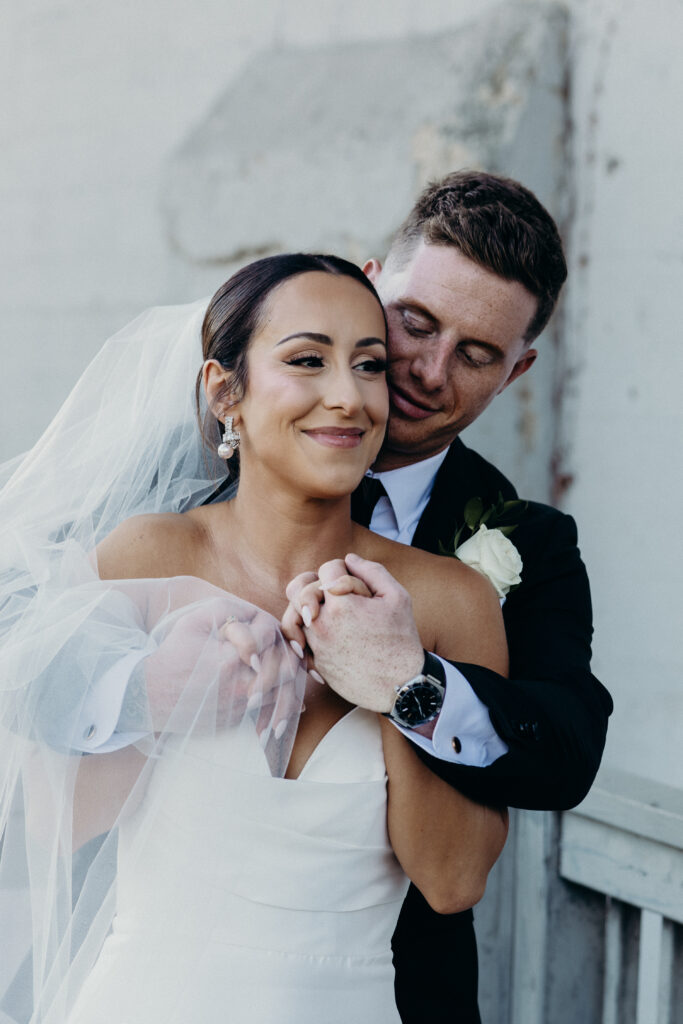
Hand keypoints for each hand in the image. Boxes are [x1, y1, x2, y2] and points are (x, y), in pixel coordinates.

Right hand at [141, 599, 303, 735]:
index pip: (269, 639)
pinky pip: (266, 711)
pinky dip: (279, 703)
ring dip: (289, 682)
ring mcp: (238, 707)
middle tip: (291, 650)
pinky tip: (290, 699)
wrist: (148, 694)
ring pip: (281, 694)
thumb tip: (258, 619)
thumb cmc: (174, 653)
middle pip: (285, 670)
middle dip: (288, 656)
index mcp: (230, 659)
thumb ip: (229, 611)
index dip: (268, 632)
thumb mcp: (196, 621)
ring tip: (295, 673)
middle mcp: (238, 687)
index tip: (262, 630)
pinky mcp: (235, 720)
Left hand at [285, 554, 423, 712]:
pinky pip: (297, 641)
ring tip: (321, 610)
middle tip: (333, 592)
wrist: (401, 685)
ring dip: (306, 608)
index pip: (327, 568)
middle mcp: (322, 624)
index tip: (356, 583)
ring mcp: (316, 645)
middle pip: (299, 589)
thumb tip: (349, 559)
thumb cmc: (402, 639)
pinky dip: (304, 633)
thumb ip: (372, 571)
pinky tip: (322, 632)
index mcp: (341, 604)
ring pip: (293, 615)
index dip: (343, 570)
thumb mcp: (397, 597)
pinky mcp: (315, 663)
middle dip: (316, 584)